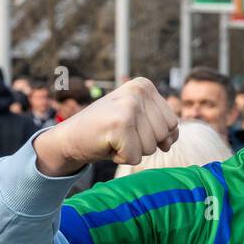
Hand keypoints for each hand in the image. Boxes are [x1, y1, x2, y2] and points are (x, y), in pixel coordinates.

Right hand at [34, 77, 178, 176]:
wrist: (70, 138)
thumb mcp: (139, 122)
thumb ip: (162, 126)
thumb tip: (172, 137)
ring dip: (132, 151)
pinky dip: (121, 158)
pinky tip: (107, 144)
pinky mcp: (119, 125)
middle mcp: (138, 91)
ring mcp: (129, 106)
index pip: (172, 124)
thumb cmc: (107, 131)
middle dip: (143, 144)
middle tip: (120, 134)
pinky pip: (135, 157)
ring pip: (151, 148)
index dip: (153, 135)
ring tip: (114, 138)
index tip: (130, 127)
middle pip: (163, 136)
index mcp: (145, 86)